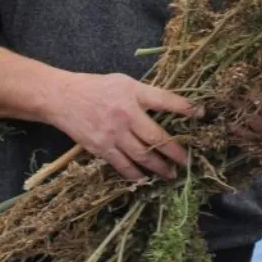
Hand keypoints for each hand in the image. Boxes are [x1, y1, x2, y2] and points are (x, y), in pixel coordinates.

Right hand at [42, 72, 201, 181]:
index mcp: (133, 93)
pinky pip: (121, 165)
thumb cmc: (96, 87)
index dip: (184, 107)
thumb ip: (145, 94)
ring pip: (141, 155)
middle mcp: (125, 114)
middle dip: (175, 151)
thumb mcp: (124, 82)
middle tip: (188, 161)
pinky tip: (146, 179)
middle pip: (156, 137)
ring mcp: (112, 133)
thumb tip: (170, 106)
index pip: (165, 100)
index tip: (200, 114)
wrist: (61, 98)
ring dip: (159, 167)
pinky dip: (135, 174)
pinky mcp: (100, 147)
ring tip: (172, 174)